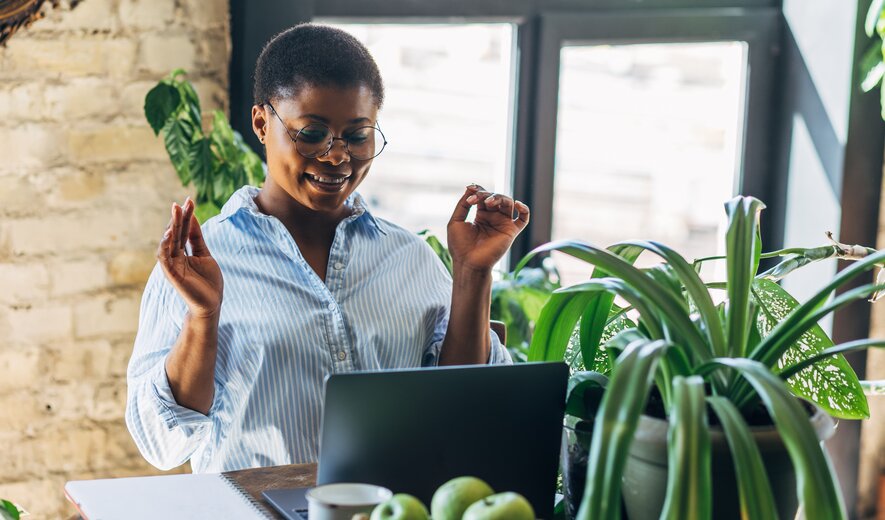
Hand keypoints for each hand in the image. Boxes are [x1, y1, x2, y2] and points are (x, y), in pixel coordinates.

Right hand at [156, 198, 222, 317]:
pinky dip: (165, 246)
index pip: (183, 230)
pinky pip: (165, 258)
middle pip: (175, 234)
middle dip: (178, 218)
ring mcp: (172, 265)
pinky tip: (169, 234)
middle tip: (180, 203)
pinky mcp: (172, 274)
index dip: (186, 216)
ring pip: (168, 243)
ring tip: (176, 213)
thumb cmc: (208, 281)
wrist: (211, 303)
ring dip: (171, 227)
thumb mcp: (205, 254)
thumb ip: (197, 238)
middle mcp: (175, 257)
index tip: (189, 200)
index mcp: (183, 252)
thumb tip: (192, 218)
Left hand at [447, 184, 529, 271]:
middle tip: (475, 199)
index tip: (469, 189)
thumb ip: (463, 204)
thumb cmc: (460, 246)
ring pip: (508, 202)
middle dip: (485, 194)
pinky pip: (524, 219)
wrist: (468, 263)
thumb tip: (470, 188)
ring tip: (487, 202)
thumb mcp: (456, 221)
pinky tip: (517, 204)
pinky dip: (524, 209)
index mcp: (480, 215)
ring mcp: (503, 224)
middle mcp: (493, 218)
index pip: (483, 196)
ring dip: (498, 197)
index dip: (477, 190)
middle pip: (495, 197)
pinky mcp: (511, 231)